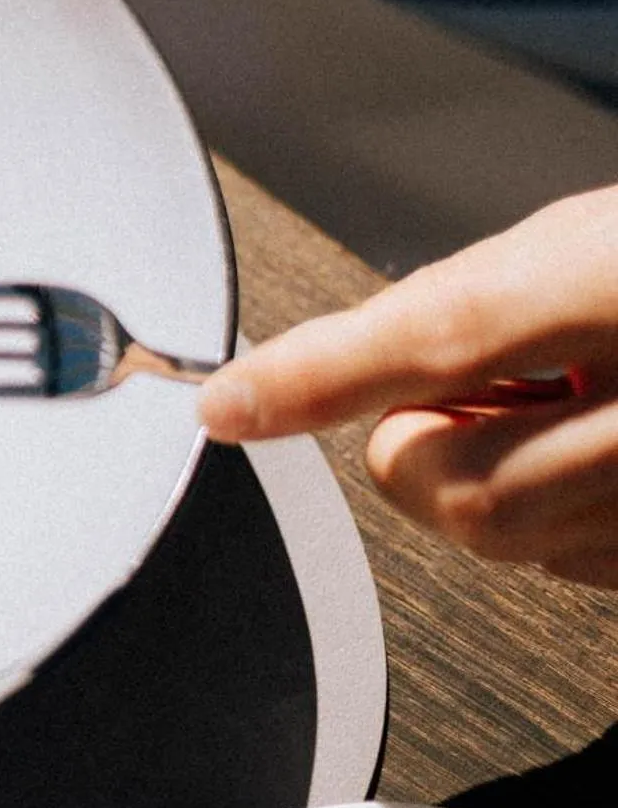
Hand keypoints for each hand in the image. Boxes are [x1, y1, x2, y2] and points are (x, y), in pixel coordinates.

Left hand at [199, 184, 617, 585]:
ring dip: (483, 480)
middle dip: (414, 448)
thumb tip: (351, 368)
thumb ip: (474, 304)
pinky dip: (553, 521)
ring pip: (509, 542)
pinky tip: (595, 453)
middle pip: (459, 486)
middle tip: (461, 392)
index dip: (315, 377)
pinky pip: (579, 569)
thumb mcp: (593, 238)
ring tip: (553, 403)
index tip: (227, 405)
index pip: (441, 337)